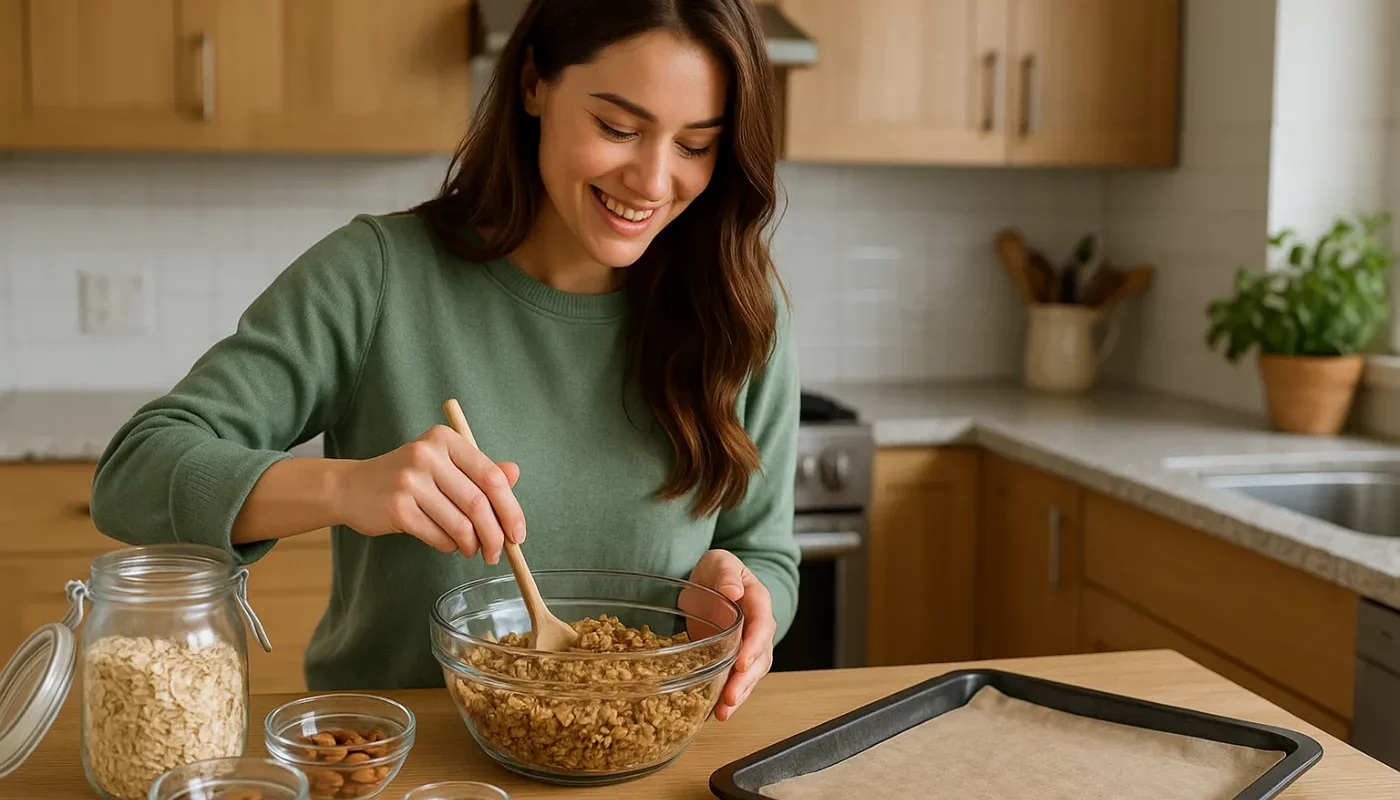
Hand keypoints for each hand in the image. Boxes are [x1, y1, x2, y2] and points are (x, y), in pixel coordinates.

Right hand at [335, 425, 524, 562]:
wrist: (351, 487)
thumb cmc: (406, 477)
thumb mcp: (443, 464)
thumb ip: (479, 469)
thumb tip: (514, 473)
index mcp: (445, 439)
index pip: (491, 476)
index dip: (511, 509)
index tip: (518, 533)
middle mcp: (427, 455)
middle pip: (478, 503)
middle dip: (495, 535)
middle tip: (498, 552)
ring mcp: (410, 481)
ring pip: (460, 524)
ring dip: (472, 544)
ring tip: (471, 549)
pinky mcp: (397, 508)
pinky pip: (438, 536)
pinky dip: (449, 546)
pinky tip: (448, 544)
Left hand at [687, 549, 774, 721]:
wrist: (711, 582)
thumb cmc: (719, 570)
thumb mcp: (720, 562)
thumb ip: (727, 574)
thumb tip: (734, 591)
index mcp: (759, 602)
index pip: (762, 626)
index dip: (754, 646)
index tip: (742, 662)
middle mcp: (759, 629)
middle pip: (760, 658)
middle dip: (746, 680)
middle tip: (730, 697)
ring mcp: (748, 647)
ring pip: (751, 675)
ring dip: (739, 694)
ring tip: (723, 712)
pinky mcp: (734, 660)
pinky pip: (735, 680)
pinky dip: (727, 698)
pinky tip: (714, 713)